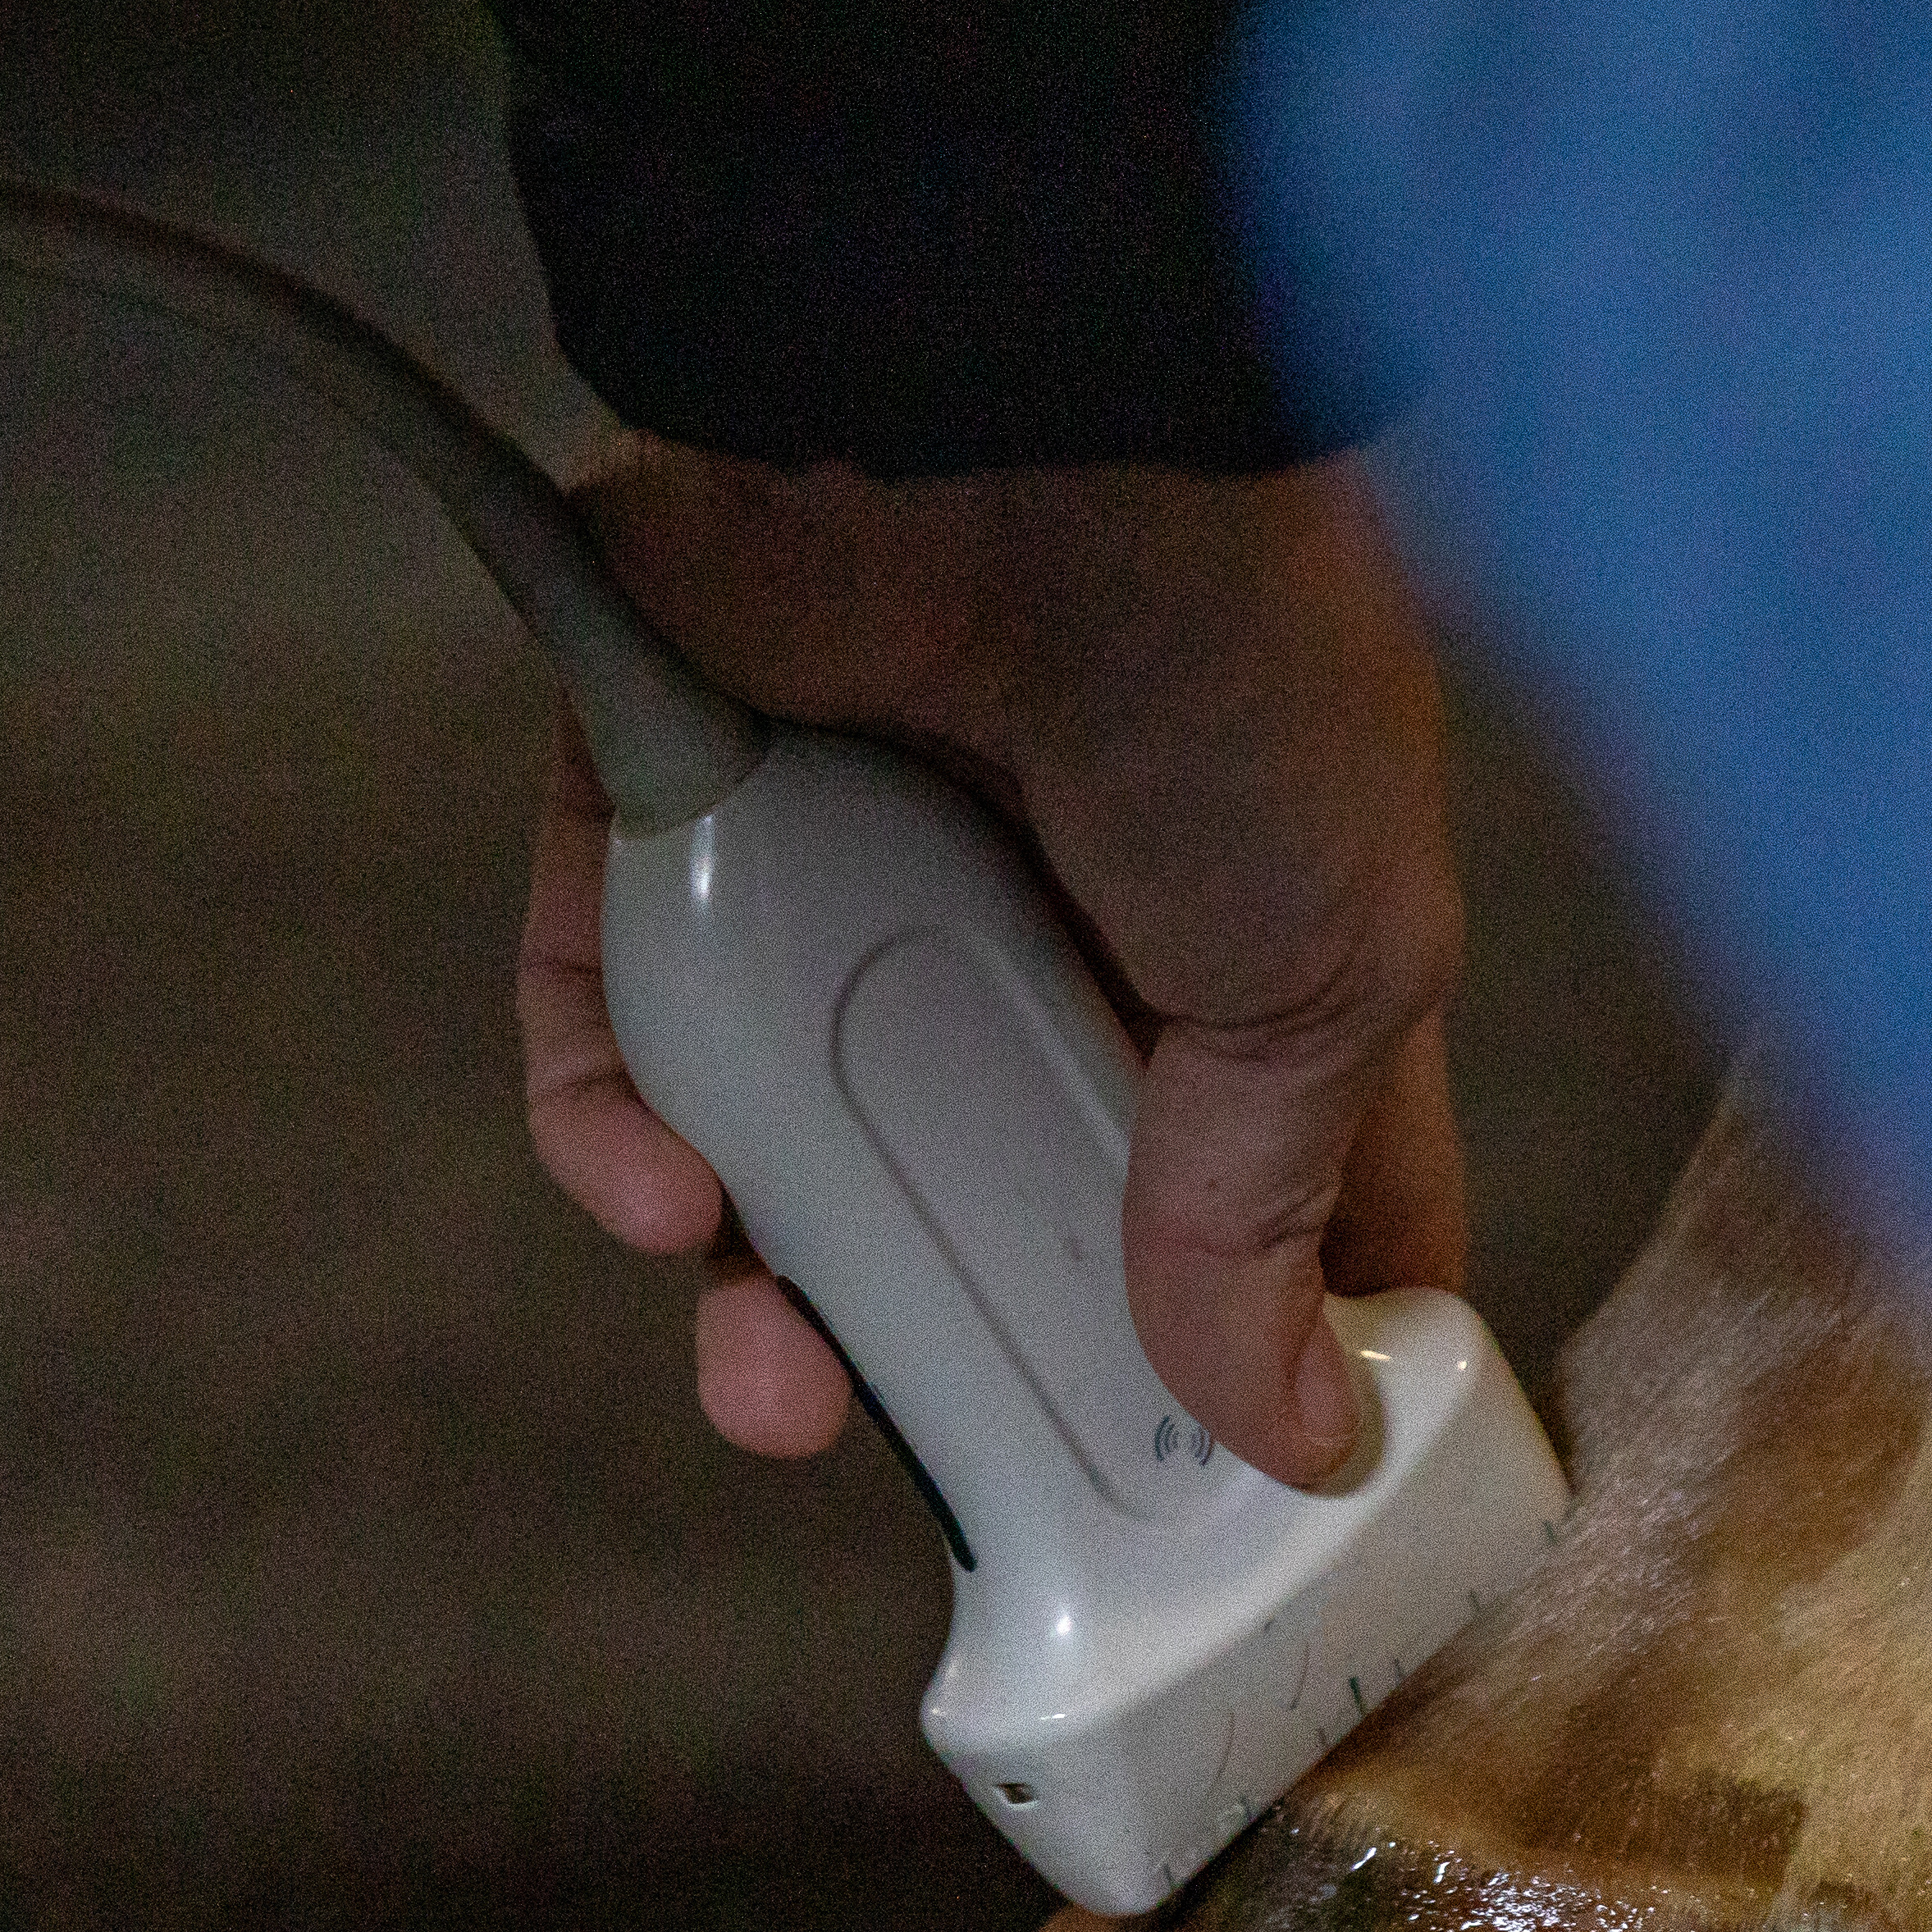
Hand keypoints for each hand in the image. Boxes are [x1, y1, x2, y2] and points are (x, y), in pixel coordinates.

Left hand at [517, 438, 1470, 1485]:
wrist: (1021, 426)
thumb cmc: (1234, 668)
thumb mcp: (1331, 973)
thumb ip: (1272, 1209)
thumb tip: (1292, 1424)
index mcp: (1227, 965)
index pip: (1229, 1210)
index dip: (1203, 1360)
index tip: (1177, 1505)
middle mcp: (1029, 926)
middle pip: (958, 1210)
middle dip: (929, 1360)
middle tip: (906, 1449)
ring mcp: (844, 862)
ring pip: (765, 1133)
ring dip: (753, 1272)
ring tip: (754, 1340)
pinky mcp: (663, 801)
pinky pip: (600, 1003)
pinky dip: (610, 1105)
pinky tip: (655, 1179)